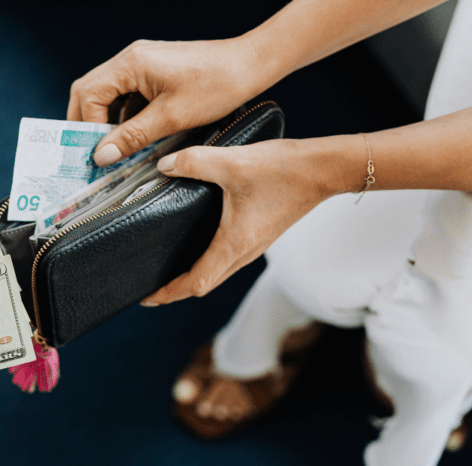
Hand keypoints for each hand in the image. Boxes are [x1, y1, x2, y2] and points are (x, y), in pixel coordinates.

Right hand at [68, 37, 266, 165]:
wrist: (250, 65)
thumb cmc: (217, 85)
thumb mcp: (171, 118)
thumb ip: (132, 137)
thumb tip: (101, 156)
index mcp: (131, 64)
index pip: (88, 95)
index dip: (87, 127)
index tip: (96, 154)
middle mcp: (130, 58)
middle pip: (89, 91)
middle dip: (88, 124)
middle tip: (94, 153)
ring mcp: (141, 62)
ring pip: (106, 94)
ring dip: (106, 121)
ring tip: (116, 148)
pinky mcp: (152, 70)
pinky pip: (126, 93)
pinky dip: (124, 115)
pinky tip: (135, 135)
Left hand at [141, 137, 356, 303]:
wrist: (325, 168)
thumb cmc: (284, 170)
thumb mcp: (233, 162)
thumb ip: (194, 162)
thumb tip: (163, 165)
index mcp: (234, 245)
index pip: (196, 283)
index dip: (168, 293)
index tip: (146, 297)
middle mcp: (244, 253)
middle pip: (204, 285)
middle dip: (175, 292)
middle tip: (149, 290)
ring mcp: (253, 246)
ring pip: (217, 274)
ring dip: (192, 278)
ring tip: (166, 272)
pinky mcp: (259, 235)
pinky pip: (227, 259)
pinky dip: (207, 263)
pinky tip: (195, 246)